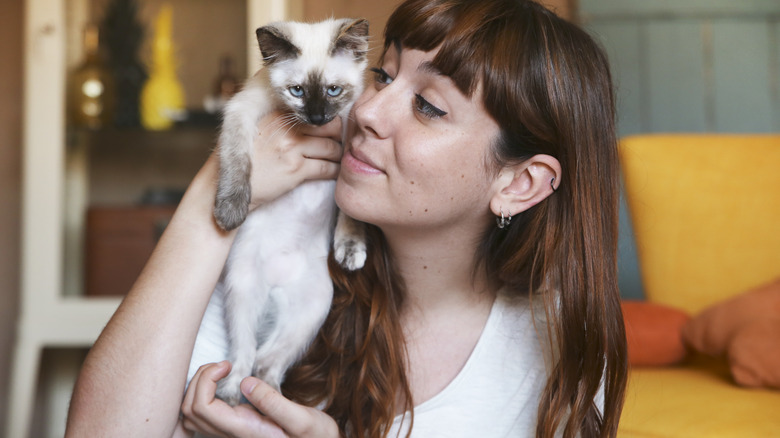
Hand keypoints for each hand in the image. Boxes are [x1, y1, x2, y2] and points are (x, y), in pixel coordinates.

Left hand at [181, 361, 339, 437]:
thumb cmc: (315, 437)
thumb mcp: (302, 420)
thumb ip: (273, 402)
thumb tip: (245, 382)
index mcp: (243, 430)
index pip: (202, 408)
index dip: (206, 380)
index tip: (228, 365)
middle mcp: (231, 434)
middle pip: (189, 411)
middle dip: (199, 380)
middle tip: (224, 365)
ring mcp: (231, 433)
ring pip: (191, 416)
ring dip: (198, 389)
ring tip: (221, 372)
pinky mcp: (235, 427)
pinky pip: (203, 416)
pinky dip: (203, 396)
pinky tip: (223, 384)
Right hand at [247, 112, 343, 209]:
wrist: (225, 184)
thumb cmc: (244, 158)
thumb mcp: (255, 130)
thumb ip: (278, 123)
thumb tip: (306, 122)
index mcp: (277, 116)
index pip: (313, 114)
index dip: (327, 123)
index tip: (330, 132)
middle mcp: (285, 128)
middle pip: (328, 127)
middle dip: (337, 137)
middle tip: (338, 145)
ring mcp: (291, 147)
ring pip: (331, 147)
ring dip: (337, 156)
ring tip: (336, 160)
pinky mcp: (295, 169)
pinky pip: (326, 167)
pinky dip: (334, 171)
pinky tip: (333, 173)